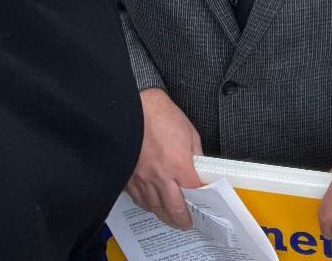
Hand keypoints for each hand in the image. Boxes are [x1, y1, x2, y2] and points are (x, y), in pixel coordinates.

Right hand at [125, 88, 204, 228]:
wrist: (133, 109)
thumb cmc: (161, 116)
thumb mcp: (189, 133)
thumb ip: (196, 155)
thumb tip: (199, 169)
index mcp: (178, 165)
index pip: (193, 193)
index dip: (200, 202)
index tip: (204, 207)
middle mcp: (160, 177)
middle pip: (173, 209)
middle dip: (182, 220)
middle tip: (187, 223)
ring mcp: (142, 180)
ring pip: (154, 208)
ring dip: (164, 215)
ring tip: (171, 218)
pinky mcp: (128, 178)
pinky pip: (139, 199)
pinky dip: (148, 206)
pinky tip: (153, 205)